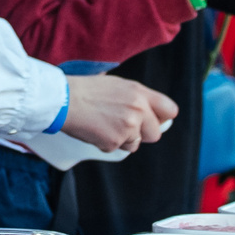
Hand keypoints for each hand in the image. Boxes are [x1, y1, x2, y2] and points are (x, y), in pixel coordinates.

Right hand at [60, 75, 177, 151]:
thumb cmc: (87, 91)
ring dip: (123, 140)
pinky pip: (117, 149)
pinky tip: (96, 130)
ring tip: (105, 125)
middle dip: (141, 134)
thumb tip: (149, 111)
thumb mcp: (118, 85)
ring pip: (135, 144)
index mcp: (140, 93)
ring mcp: (127, 127)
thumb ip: (137, 98)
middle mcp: (138, 109)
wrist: (64, 100)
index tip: (153, 121)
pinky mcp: (115, 141)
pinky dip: (106, 143)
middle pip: (155, 134)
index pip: (170, 110)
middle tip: (123, 126)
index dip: (161, 118)